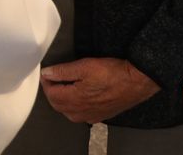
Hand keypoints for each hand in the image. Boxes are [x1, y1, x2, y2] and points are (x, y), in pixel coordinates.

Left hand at [41, 58, 160, 123]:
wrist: (136, 82)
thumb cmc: (112, 73)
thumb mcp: (84, 66)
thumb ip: (63, 71)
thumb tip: (47, 73)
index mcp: (75, 100)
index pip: (51, 94)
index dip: (46, 83)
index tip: (46, 73)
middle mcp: (81, 112)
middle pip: (58, 105)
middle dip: (52, 92)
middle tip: (52, 78)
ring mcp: (90, 116)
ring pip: (68, 112)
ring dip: (62, 100)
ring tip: (63, 86)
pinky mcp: (99, 116)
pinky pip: (80, 114)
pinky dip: (74, 106)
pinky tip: (77, 97)